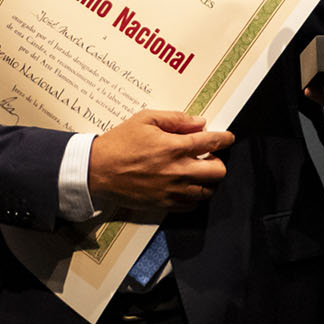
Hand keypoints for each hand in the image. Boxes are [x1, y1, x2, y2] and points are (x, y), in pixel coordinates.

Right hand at [88, 109, 234, 212]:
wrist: (97, 170)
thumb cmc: (119, 143)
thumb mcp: (145, 119)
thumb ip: (175, 119)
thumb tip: (199, 123)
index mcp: (174, 147)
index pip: (212, 143)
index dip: (225, 138)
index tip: (227, 137)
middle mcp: (177, 171)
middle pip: (218, 171)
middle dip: (218, 161)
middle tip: (209, 156)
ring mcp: (172, 190)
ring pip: (207, 191)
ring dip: (207, 180)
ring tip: (198, 172)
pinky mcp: (164, 204)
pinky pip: (191, 205)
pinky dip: (194, 195)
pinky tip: (186, 186)